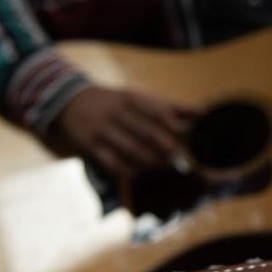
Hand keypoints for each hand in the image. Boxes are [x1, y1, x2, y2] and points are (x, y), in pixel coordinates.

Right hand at [50, 85, 195, 176]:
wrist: (70, 102)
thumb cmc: (114, 103)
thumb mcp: (138, 98)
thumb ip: (169, 107)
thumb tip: (201, 113)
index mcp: (131, 98)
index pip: (155, 110)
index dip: (172, 123)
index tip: (183, 134)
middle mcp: (117, 112)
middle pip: (146, 132)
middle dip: (164, 147)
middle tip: (175, 156)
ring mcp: (103, 130)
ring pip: (132, 150)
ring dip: (150, 162)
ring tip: (160, 165)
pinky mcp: (92, 146)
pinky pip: (113, 163)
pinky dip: (128, 171)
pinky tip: (138, 173)